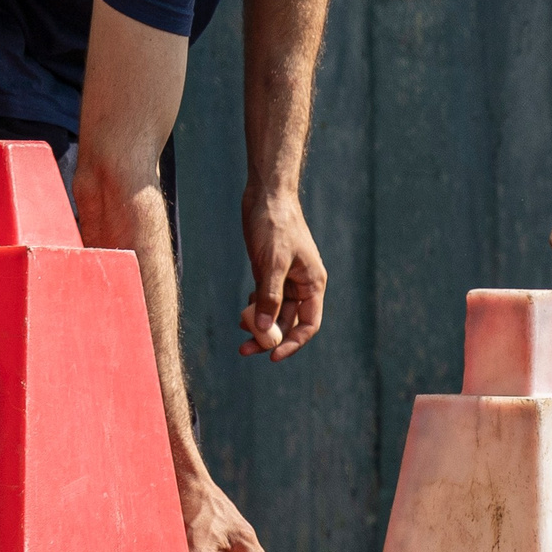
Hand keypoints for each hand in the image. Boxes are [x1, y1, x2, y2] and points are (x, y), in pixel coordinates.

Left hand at [240, 193, 326, 358]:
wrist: (266, 196)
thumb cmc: (275, 225)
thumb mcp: (273, 262)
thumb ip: (270, 295)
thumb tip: (266, 327)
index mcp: (312, 283)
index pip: (308, 323)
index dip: (292, 342)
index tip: (272, 356)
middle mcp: (302, 284)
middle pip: (288, 321)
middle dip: (269, 336)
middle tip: (245, 349)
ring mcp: (286, 278)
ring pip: (275, 311)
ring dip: (259, 323)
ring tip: (239, 328)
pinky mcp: (270, 271)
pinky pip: (266, 298)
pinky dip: (256, 307)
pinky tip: (244, 310)